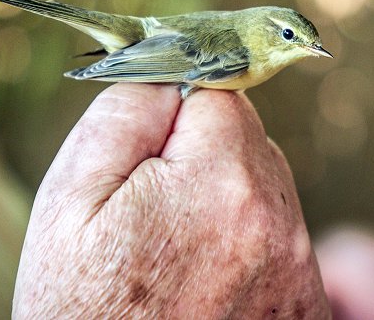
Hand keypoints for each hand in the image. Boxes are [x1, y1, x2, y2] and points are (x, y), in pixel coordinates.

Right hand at [13, 84, 330, 318]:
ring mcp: (298, 266)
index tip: (152, 140)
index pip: (219, 90)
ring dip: (222, 193)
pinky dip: (242, 236)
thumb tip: (166, 77)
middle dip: (200, 150)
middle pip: (246, 136)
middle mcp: (277, 223)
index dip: (176, 108)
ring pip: (262, 182)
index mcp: (222, 184)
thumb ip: (123, 115)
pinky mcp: (304, 300)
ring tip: (174, 245)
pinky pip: (276, 232)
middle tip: (152, 204)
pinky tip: (202, 273)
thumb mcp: (70, 203)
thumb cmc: (82, 312)